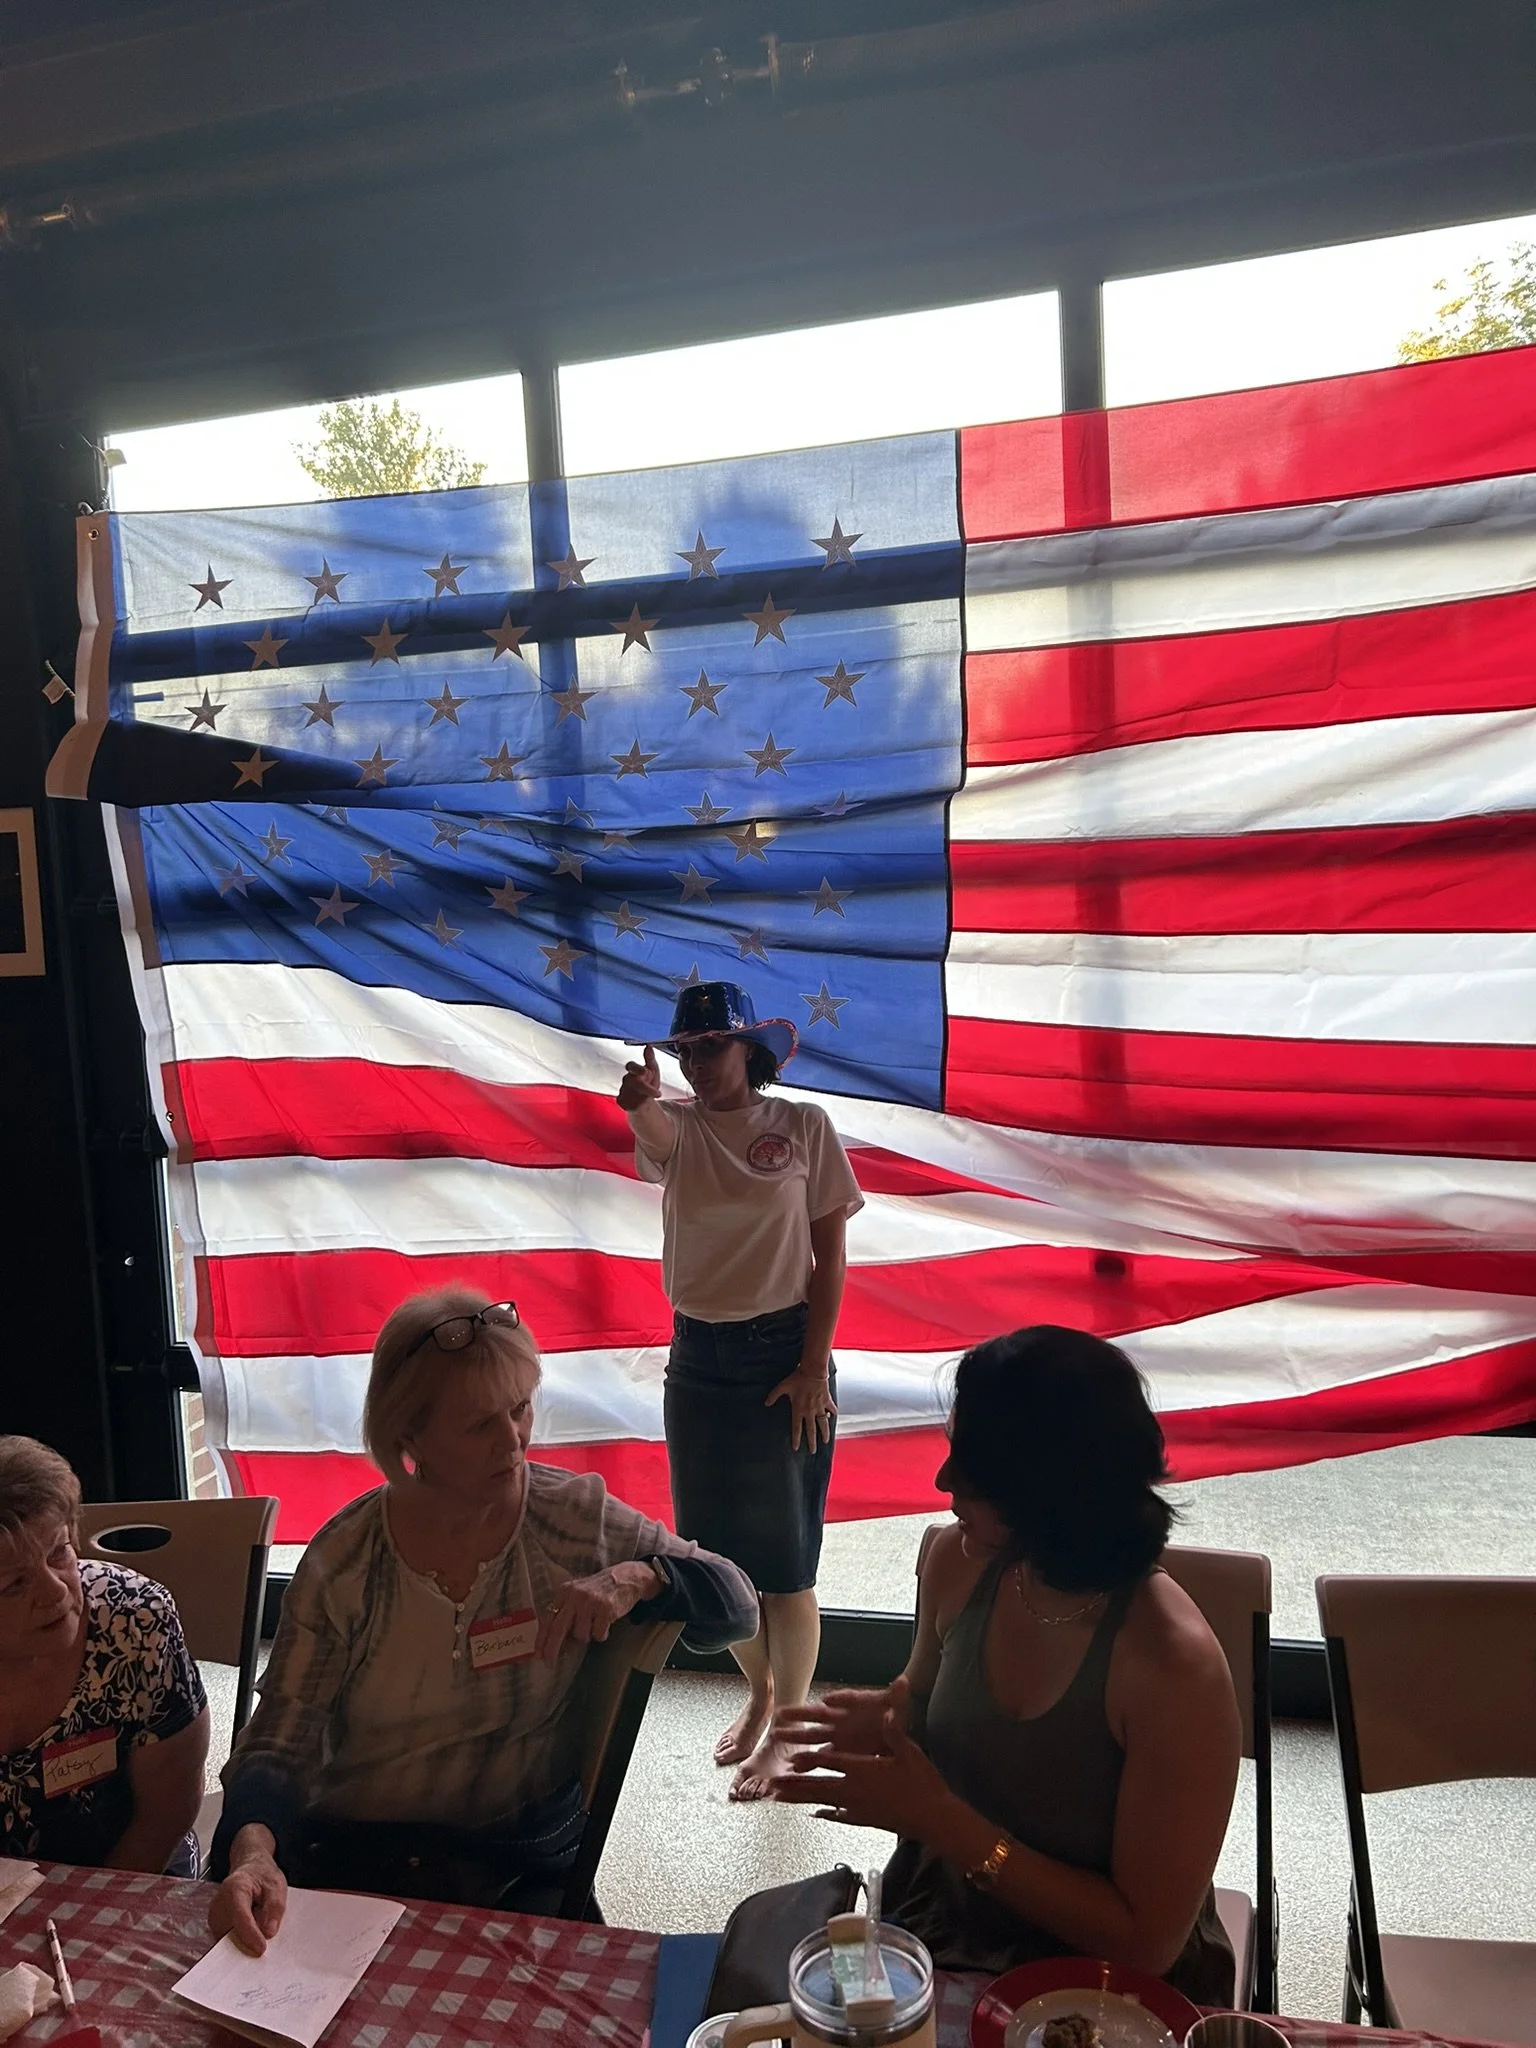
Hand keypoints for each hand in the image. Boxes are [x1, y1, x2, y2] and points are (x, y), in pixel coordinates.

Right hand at [208, 1830, 286, 1955]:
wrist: (249, 1870)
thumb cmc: (263, 1876)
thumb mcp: (277, 1885)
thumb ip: (275, 1908)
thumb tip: (268, 1933)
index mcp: (235, 1888)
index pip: (240, 1917)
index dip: (250, 1935)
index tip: (261, 1950)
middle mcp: (218, 1904)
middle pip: (231, 1933)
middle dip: (248, 1943)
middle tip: (265, 1948)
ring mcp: (214, 1917)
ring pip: (227, 1941)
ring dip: (244, 1943)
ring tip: (259, 1934)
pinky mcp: (215, 1927)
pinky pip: (226, 1942)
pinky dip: (240, 1942)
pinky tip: (252, 1936)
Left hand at [535, 1559, 660, 1662]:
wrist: (626, 1578)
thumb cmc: (599, 1592)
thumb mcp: (578, 1599)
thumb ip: (567, 1617)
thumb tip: (559, 1645)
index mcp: (564, 1592)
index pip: (547, 1618)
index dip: (541, 1638)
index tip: (538, 1655)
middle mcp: (575, 1596)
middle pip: (558, 1629)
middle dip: (552, 1649)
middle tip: (550, 1664)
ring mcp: (590, 1602)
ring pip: (580, 1635)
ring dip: (586, 1636)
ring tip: (594, 1624)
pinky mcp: (606, 1608)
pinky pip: (598, 1634)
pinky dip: (602, 1634)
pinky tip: (606, 1623)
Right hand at [618, 1045, 661, 1110]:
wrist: (645, 1099)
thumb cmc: (648, 1083)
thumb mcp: (653, 1070)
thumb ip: (650, 1059)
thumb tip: (649, 1046)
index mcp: (634, 1070)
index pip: (631, 1066)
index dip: (637, 1068)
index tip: (646, 1071)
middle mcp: (626, 1079)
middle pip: (632, 1081)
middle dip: (645, 1088)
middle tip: (657, 1093)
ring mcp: (622, 1090)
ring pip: (631, 1093)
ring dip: (643, 1097)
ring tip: (649, 1099)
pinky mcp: (621, 1101)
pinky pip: (629, 1103)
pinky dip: (638, 1105)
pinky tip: (641, 1104)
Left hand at [766, 1365, 836, 1449]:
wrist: (813, 1370)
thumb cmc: (797, 1378)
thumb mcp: (783, 1386)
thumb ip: (774, 1395)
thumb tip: (765, 1403)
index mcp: (799, 1409)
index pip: (797, 1428)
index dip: (796, 1439)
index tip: (796, 1448)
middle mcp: (810, 1411)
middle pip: (811, 1430)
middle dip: (812, 1442)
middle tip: (812, 1451)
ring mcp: (820, 1407)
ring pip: (823, 1424)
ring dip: (824, 1433)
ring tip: (825, 1441)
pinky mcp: (827, 1400)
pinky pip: (831, 1409)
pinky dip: (833, 1414)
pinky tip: (833, 1418)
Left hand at [773, 1687, 953, 1838]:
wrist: (934, 1818)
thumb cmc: (922, 1782)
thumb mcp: (909, 1751)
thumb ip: (893, 1728)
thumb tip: (891, 1704)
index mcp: (862, 1770)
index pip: (828, 1762)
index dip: (807, 1760)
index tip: (788, 1761)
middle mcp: (854, 1789)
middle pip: (817, 1785)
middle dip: (792, 1785)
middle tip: (770, 1786)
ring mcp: (858, 1807)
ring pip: (822, 1802)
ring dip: (799, 1799)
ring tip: (779, 1799)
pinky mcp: (865, 1819)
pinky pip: (838, 1815)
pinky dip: (824, 1813)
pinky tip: (815, 1814)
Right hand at [774, 1676, 910, 1756]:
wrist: (896, 1730)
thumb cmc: (893, 1714)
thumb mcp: (898, 1705)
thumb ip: (898, 1696)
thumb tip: (903, 1681)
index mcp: (853, 1706)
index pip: (840, 1702)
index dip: (831, 1703)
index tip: (821, 1704)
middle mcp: (841, 1720)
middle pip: (817, 1718)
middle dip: (799, 1720)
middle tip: (778, 1721)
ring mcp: (839, 1736)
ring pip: (814, 1738)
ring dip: (797, 1740)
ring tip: (778, 1741)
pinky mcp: (841, 1752)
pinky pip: (821, 1757)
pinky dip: (809, 1762)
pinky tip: (795, 1769)